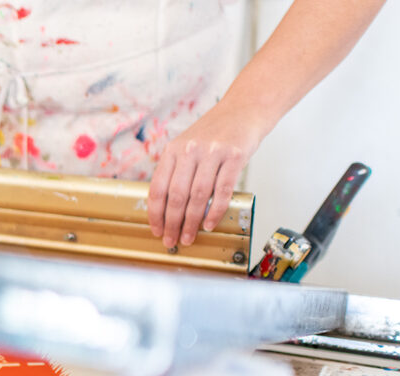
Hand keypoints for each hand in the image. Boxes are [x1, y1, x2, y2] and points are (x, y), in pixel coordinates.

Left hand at [147, 107, 263, 247]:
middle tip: (171, 240)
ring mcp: (212, 153)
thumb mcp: (187, 146)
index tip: (156, 230)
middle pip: (176, 195)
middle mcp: (189, 151)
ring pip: (198, 195)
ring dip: (191, 221)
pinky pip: (223, 190)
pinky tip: (209, 224)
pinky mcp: (234, 156)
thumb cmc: (214, 134)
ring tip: (189, 237)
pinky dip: (214, 210)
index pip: (157, 188)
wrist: (243, 110)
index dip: (155, 213)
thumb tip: (167, 208)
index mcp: (173, 150)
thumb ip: (177, 171)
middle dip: (172, 223)